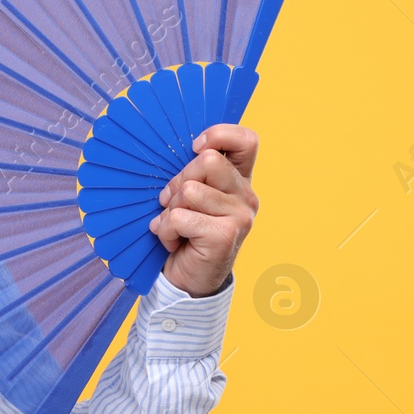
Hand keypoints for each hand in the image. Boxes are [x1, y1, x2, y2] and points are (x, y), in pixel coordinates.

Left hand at [147, 123, 259, 297]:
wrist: (188, 278)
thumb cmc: (185, 231)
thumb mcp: (190, 197)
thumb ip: (193, 173)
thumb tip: (186, 150)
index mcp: (239, 180)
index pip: (246, 140)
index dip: (218, 135)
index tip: (194, 149)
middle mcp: (247, 196)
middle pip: (207, 161)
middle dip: (178, 181)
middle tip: (173, 205)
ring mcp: (240, 216)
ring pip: (189, 190)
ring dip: (170, 210)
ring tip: (176, 226)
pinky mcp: (225, 235)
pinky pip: (180, 217)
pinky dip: (167, 230)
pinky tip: (174, 241)